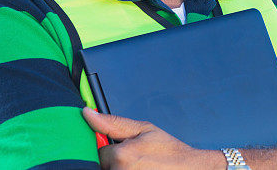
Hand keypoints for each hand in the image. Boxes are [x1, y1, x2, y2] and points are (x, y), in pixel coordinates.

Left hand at [81, 107, 225, 169]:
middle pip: (102, 165)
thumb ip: (113, 122)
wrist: (189, 169)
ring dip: (119, 166)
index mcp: (121, 156)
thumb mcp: (143, 129)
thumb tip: (88, 113)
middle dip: (114, 159)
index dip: (112, 147)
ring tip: (139, 164)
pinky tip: (140, 168)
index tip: (125, 147)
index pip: (98, 151)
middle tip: (135, 158)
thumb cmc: (169, 152)